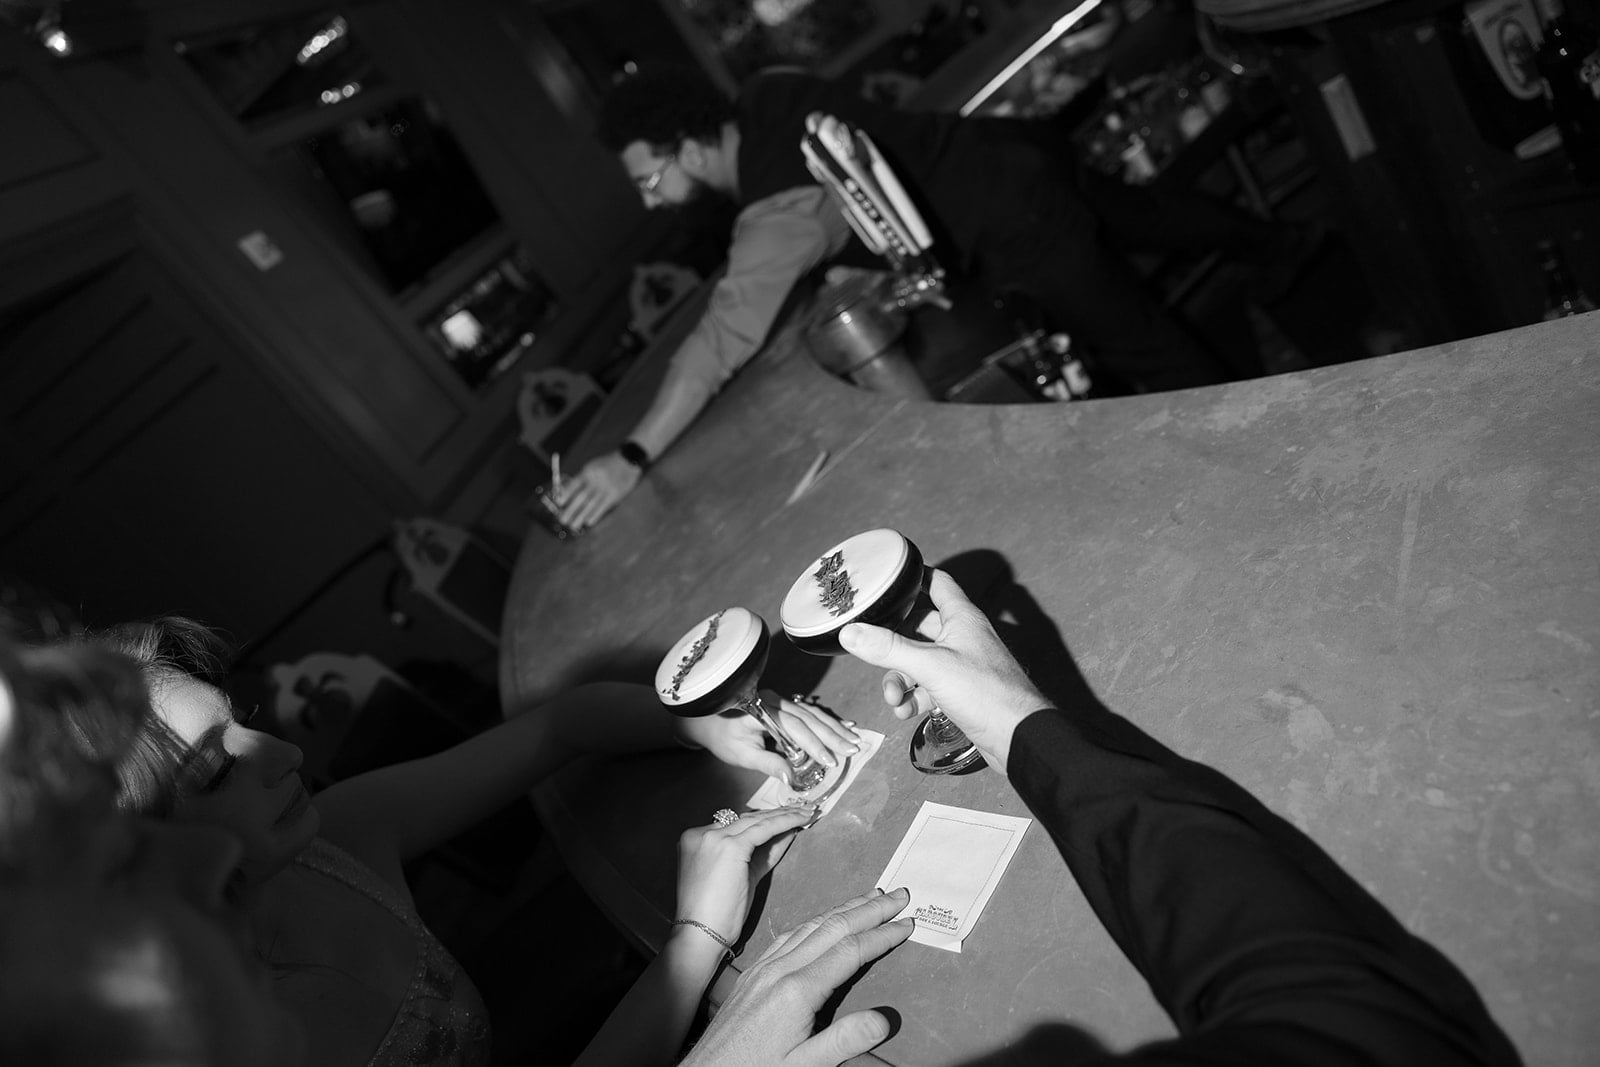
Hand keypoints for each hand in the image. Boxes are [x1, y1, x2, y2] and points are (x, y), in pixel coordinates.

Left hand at [557, 452, 641, 530]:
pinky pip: (603, 507)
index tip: (559, 504)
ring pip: (591, 505)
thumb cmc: (606, 465)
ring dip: (581, 516)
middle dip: (571, 510)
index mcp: (588, 472)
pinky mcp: (615, 495)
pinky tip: (589, 522)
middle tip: (563, 520)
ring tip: (573, 525)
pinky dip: (595, 515)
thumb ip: (581, 479)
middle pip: (581, 497)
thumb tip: (566, 493)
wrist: (627, 461)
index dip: (566, 495)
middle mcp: (596, 480)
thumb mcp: (592, 467)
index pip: (575, 484)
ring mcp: (606, 488)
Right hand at [676, 805, 818, 950]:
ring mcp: (713, 838)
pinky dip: (785, 822)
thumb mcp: (738, 875)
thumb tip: (784, 836)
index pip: (735, 824)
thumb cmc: (716, 913)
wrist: (701, 935)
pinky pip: (764, 828)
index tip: (782, 816)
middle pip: (745, 819)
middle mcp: (701, 834)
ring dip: (785, 815)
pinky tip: (801, 820)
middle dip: (775, 814)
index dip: (762, 820)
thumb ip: (759, 855)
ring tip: (806, 812)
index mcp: (694, 839)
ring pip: (756, 820)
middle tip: (799, 810)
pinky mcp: (730, 846)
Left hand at [679, 693, 861, 780]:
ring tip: (854, 740)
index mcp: (762, 710)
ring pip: (814, 713)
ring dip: (835, 727)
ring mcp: (781, 700)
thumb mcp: (742, 755)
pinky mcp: (785, 704)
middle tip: (853, 749)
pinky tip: (845, 725)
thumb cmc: (723, 738)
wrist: (709, 720)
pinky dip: (828, 720)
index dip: (814, 745)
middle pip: (810, 718)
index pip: (794, 728)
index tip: (830, 760)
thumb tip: (792, 779)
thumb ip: (768, 764)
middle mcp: (774, 700)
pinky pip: (810, 712)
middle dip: (833, 735)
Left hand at [681, 888, 913, 1065]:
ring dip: (844, 908)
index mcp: (797, 991)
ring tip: (870, 897)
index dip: (882, 935)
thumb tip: (884, 1020)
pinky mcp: (754, 972)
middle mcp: (780, 970)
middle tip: (898, 894)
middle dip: (869, 909)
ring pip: (811, 925)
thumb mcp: (804, 1066)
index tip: (907, 923)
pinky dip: (816, 920)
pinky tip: (824, 920)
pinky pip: (790, 935)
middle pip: (833, 927)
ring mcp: (765, 967)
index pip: (849, 950)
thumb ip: (844, 1041)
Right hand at [839, 568, 1044, 773]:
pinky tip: (905, 711)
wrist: (1018, 737)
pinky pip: (928, 687)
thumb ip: (889, 649)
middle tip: (873, 655)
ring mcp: (961, 665)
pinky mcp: (960, 692)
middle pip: (918, 628)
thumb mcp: (930, 666)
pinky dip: (913, 698)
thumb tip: (851, 633)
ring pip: (919, 662)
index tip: (886, 580)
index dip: (913, 577)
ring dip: (900, 679)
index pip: (936, 583)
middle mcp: (962, 637)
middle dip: (892, 646)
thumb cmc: (986, 692)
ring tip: (893, 698)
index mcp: (961, 618)